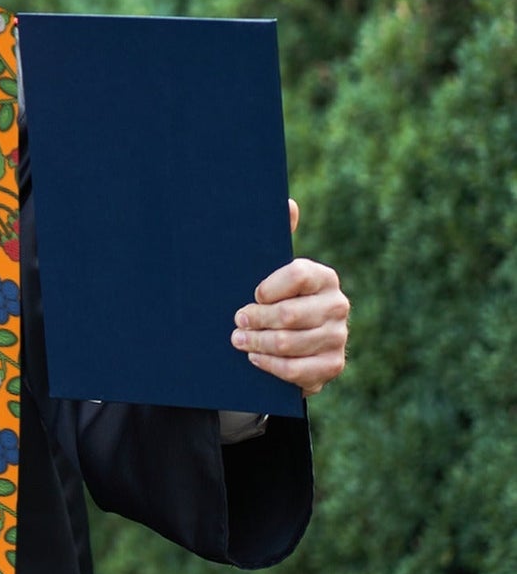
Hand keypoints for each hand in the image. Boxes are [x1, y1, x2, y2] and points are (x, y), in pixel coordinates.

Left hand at [231, 200, 349, 395]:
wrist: (289, 342)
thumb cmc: (274, 299)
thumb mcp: (271, 270)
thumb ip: (278, 237)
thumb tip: (288, 203)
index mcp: (323, 277)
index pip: (297, 275)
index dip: (269, 287)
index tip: (252, 294)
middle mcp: (337, 305)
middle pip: (290, 315)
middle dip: (255, 319)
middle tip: (236, 321)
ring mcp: (338, 337)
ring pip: (289, 343)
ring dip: (257, 343)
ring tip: (238, 340)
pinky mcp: (332, 366)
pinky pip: (297, 370)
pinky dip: (271, 365)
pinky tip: (255, 358)